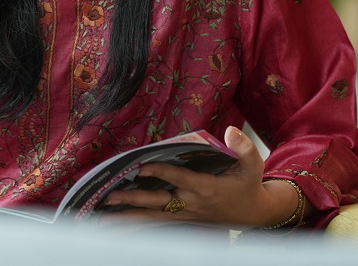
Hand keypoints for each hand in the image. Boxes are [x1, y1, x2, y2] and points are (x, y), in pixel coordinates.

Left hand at [99, 126, 301, 228]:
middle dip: (132, 200)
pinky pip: (157, 224)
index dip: (160, 173)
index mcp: (205, 187)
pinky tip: (117, 225)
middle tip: (109, 197)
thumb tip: (230, 130)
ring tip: (102, 219)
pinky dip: (137, 225)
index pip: (178, 178)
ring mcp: (185, 215)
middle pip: (157, 202)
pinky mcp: (183, 221)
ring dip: (128, 218)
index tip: (140, 168)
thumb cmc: (249, 185)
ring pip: (153, 218)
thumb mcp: (253, 165)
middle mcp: (191, 203)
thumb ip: (244, 148)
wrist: (254, 213)